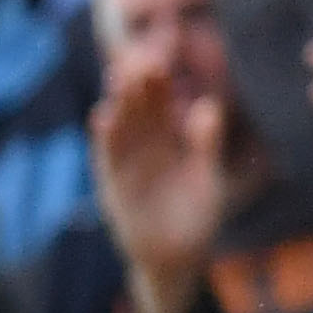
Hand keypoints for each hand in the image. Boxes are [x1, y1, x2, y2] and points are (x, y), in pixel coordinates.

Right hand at [90, 64, 225, 312]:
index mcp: (173, 133)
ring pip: (120, 120)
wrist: (173, 255)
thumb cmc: (197, 216)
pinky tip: (104, 118)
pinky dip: (104, 135)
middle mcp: (147, 138)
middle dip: (136, 81)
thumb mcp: (208, 180)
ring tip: (119, 78)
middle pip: (138, 101)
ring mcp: (127, 155)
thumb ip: (206, 145)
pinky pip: (105, 151)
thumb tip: (209, 106)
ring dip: (118, 100)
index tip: (160, 58)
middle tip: (138, 59)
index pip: (163, 97)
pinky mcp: (110, 176)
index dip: (160, 78)